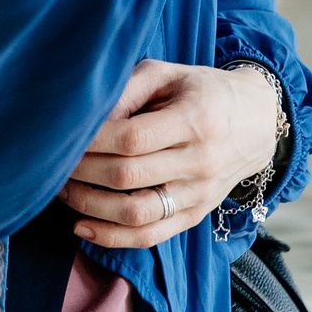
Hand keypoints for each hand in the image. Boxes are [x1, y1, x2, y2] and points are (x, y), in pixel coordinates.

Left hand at [60, 60, 279, 248]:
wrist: (257, 122)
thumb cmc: (202, 91)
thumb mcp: (168, 74)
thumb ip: (127, 90)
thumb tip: (88, 119)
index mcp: (195, 119)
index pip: (133, 138)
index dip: (92, 141)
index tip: (65, 137)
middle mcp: (201, 161)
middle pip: (128, 176)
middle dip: (81, 172)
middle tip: (54, 163)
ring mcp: (200, 194)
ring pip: (137, 214)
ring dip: (90, 207)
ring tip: (63, 191)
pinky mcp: (196, 215)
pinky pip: (151, 236)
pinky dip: (112, 238)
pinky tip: (82, 227)